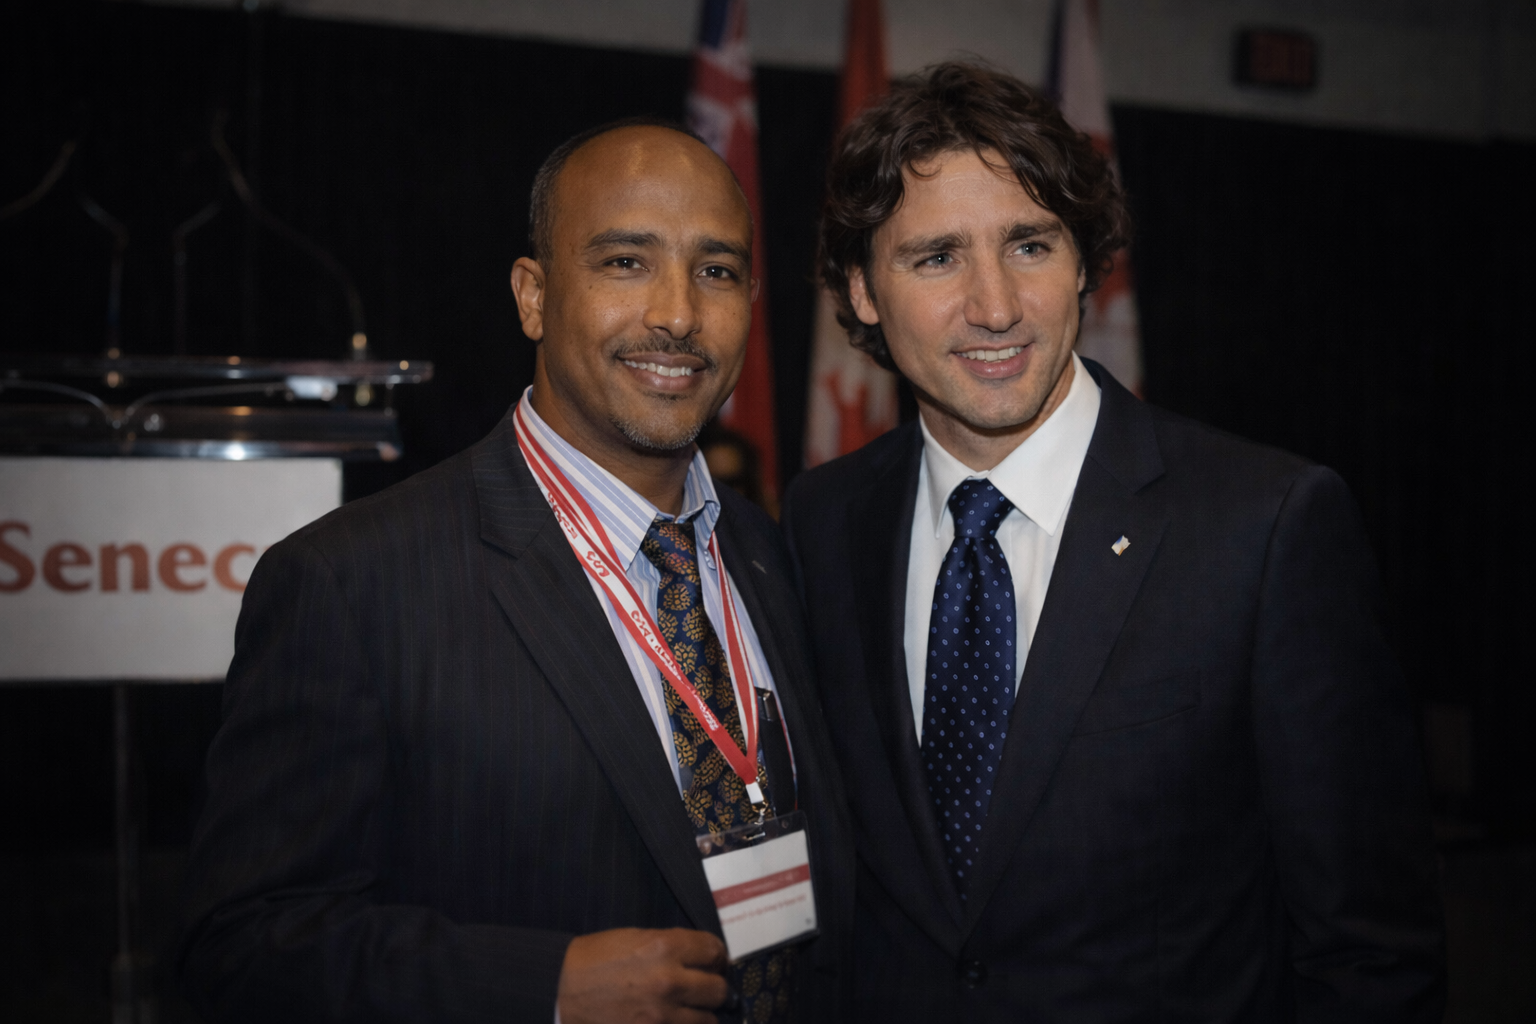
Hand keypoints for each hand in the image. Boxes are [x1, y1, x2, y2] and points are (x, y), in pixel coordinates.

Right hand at [556, 927, 730, 1023]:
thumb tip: (701, 957)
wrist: (562, 989)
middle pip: (719, 990)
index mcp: (666, 947)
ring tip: (689, 1009)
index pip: (714, 951)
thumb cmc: (596, 959)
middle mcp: (670, 980)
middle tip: (703, 987)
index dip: (716, 956)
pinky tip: (674, 1021)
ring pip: (709, 1020)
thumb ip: (673, 946)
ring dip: (701, 1014)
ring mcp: (662, 1015)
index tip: (713, 962)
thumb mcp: (637, 938)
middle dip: (713, 987)